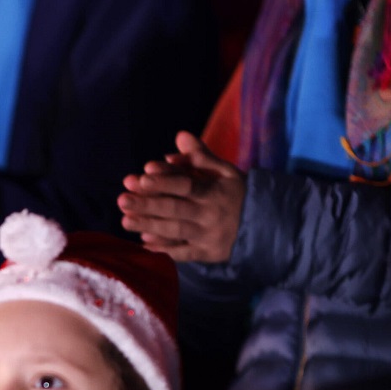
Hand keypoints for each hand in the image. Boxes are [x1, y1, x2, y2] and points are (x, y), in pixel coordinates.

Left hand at [118, 133, 246, 263]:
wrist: (268, 224)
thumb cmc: (238, 193)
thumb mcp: (225, 171)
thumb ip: (200, 156)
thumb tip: (179, 136)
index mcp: (214, 191)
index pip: (186, 185)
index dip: (163, 182)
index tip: (142, 177)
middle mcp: (210, 213)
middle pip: (175, 209)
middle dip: (147, 204)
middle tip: (122, 199)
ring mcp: (209, 235)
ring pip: (176, 230)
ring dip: (149, 226)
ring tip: (125, 221)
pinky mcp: (209, 253)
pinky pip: (184, 252)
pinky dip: (164, 249)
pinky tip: (144, 243)